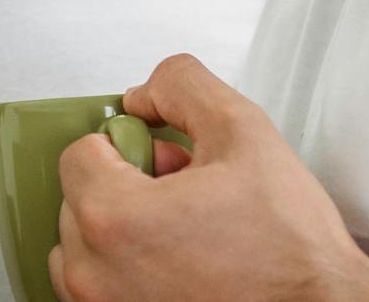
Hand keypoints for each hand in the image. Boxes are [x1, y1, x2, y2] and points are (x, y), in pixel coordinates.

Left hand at [50, 54, 368, 301]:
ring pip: (84, 248)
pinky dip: (129, 271)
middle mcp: (95, 276)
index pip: (80, 152)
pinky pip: (99, 289)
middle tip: (188, 198)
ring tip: (186, 235)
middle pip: (80, 199)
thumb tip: (143, 96)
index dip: (132, 144)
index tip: (168, 161)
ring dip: (123, 232)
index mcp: (113, 219)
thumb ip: (181, 87)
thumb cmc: (288, 248)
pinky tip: (182, 266)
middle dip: (128, 188)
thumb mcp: (243, 130)